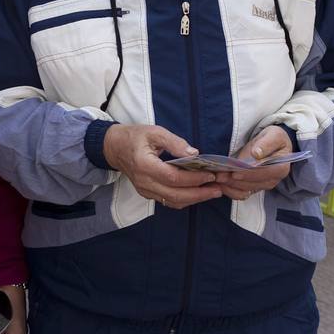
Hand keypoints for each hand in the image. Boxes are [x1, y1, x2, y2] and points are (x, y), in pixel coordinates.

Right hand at [101, 124, 221, 209]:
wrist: (115, 148)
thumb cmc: (135, 137)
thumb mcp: (154, 132)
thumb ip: (175, 142)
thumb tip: (194, 154)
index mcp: (145, 165)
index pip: (173, 177)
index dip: (194, 178)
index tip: (210, 174)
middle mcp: (144, 182)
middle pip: (175, 194)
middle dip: (199, 194)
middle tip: (218, 189)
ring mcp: (145, 190)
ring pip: (173, 201)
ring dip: (195, 199)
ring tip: (212, 192)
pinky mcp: (148, 193)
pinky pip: (168, 201)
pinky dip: (185, 199)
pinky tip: (198, 193)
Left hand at [213, 125, 294, 199]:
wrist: (268, 143)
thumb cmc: (272, 138)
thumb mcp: (274, 135)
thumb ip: (267, 143)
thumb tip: (257, 154)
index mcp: (281, 168)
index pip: (264, 173)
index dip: (249, 173)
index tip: (235, 172)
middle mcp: (273, 180)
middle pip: (252, 184)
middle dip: (235, 180)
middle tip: (219, 175)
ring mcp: (262, 185)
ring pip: (245, 191)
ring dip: (230, 185)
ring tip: (217, 178)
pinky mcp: (252, 188)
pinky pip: (240, 194)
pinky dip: (229, 190)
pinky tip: (220, 184)